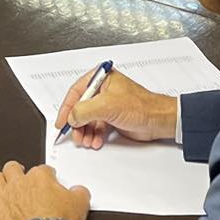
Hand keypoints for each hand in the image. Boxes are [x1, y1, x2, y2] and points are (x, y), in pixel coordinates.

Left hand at [0, 161, 89, 219]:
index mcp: (40, 177)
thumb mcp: (80, 205)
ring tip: (3, 184)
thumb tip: (80, 191)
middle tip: (21, 177)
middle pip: (12, 167)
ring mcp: (4, 196)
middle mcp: (19, 182)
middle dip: (17, 170)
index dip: (46, 176)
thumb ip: (80, 193)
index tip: (48, 183)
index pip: (43, 169)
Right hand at [55, 67, 177, 150]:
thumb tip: (71, 117)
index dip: (66, 108)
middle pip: (81, 107)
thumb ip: (84, 110)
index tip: (61, 121)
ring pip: (88, 119)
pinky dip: (94, 134)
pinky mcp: (112, 116)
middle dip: (77, 123)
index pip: (76, 92)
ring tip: (86, 140)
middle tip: (76, 135)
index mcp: (101, 78)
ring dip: (85, 131)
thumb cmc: (141, 106)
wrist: (158, 120)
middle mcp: (103, 89)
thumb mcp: (107, 106)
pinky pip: (97, 126)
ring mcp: (107, 103)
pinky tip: (95, 141)